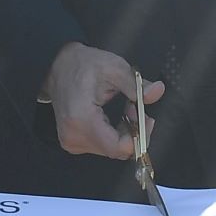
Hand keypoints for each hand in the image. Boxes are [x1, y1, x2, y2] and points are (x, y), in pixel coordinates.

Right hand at [42, 42, 163, 161]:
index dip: (138, 137)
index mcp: (82, 119)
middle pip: (116, 150)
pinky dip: (114, 134)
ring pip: (111, 150)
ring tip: (125, 110)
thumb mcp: (114, 68)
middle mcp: (74, 136)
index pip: (117, 148)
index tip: (146, 119)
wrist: (58, 66)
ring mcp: (71, 142)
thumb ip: (136, 84)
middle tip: (135, 108)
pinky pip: (102, 147)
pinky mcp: (72, 143)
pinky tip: (113, 118)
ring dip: (124, 133)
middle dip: (133, 132)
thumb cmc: (83, 65)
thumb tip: (157, 91)